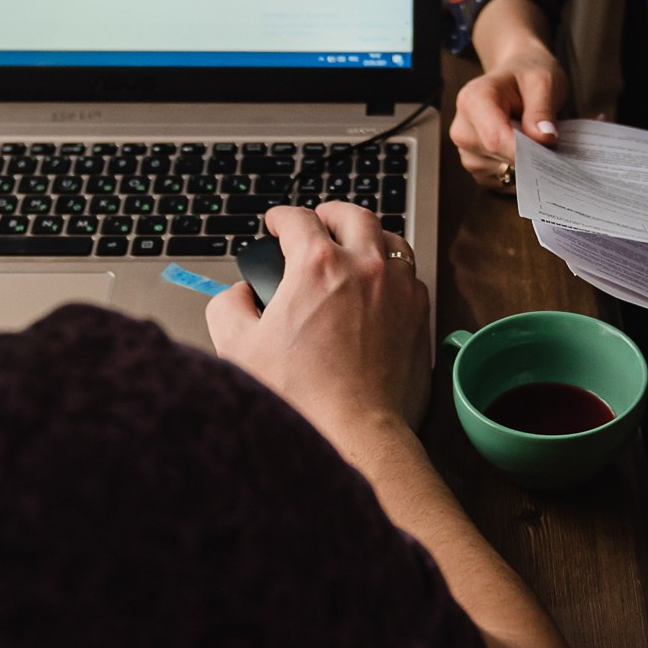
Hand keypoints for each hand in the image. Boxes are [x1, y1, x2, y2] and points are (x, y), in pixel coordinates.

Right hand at [206, 202, 432, 438]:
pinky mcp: (420, 313)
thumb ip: (227, 306)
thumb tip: (239, 294)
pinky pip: (410, 274)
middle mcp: (363, 266)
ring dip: (368, 235)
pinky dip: (392, 268)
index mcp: (317, 266)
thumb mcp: (237, 348)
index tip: (275, 224)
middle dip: (330, 214)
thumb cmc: (302, 398)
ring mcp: (398, 287)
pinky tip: (380, 285)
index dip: (280, 217)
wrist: (358, 434)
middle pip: (352, 215)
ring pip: (389, 237)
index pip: (297, 219)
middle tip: (317, 221)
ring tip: (353, 245)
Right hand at [451, 40, 564, 193]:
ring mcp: (466, 148)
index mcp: (473, 99)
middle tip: (551, 143)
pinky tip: (528, 154)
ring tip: (537, 142)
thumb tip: (544, 140)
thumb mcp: (544, 81)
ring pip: (499, 173)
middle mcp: (462, 126)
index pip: (495, 139)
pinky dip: (518, 173)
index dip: (524, 151)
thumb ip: (542, 110)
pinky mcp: (475, 163)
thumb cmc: (528, 75)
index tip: (550, 149)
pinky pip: (499, 181)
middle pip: (497, 158)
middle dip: (529, 158)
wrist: (517, 75)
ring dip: (525, 166)